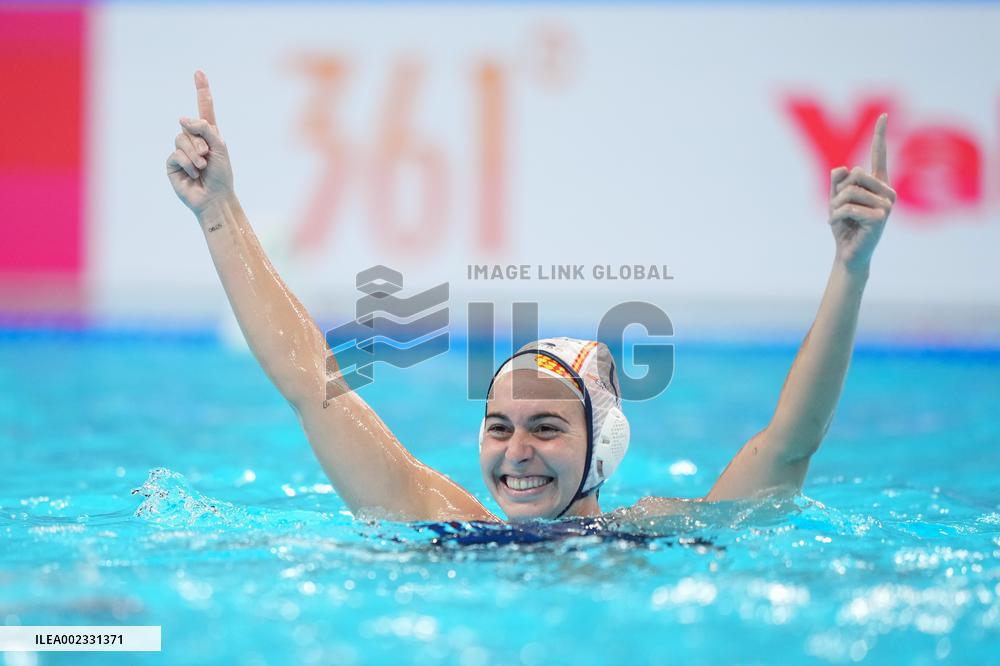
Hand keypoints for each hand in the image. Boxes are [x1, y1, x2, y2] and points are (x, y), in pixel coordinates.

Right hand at [165, 70, 234, 215]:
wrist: (215, 198)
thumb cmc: (221, 175)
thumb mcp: (219, 147)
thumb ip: (205, 128)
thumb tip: (182, 118)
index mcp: (209, 134)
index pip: (204, 109)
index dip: (201, 90)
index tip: (199, 72)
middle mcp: (194, 139)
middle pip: (189, 126)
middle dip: (200, 142)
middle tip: (208, 158)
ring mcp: (181, 151)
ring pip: (180, 139)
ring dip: (194, 155)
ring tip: (202, 167)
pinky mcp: (172, 163)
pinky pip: (175, 154)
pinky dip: (187, 164)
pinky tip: (194, 174)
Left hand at [827, 113, 896, 273]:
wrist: (848, 252)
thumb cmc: (845, 225)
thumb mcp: (836, 200)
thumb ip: (837, 182)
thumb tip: (842, 167)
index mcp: (877, 184)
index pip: (879, 155)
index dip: (880, 135)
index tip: (883, 115)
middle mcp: (886, 191)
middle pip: (854, 175)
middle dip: (837, 193)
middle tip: (836, 209)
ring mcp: (886, 204)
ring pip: (850, 191)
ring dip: (835, 206)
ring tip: (837, 218)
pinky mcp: (880, 217)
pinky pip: (849, 208)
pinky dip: (836, 216)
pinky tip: (836, 225)